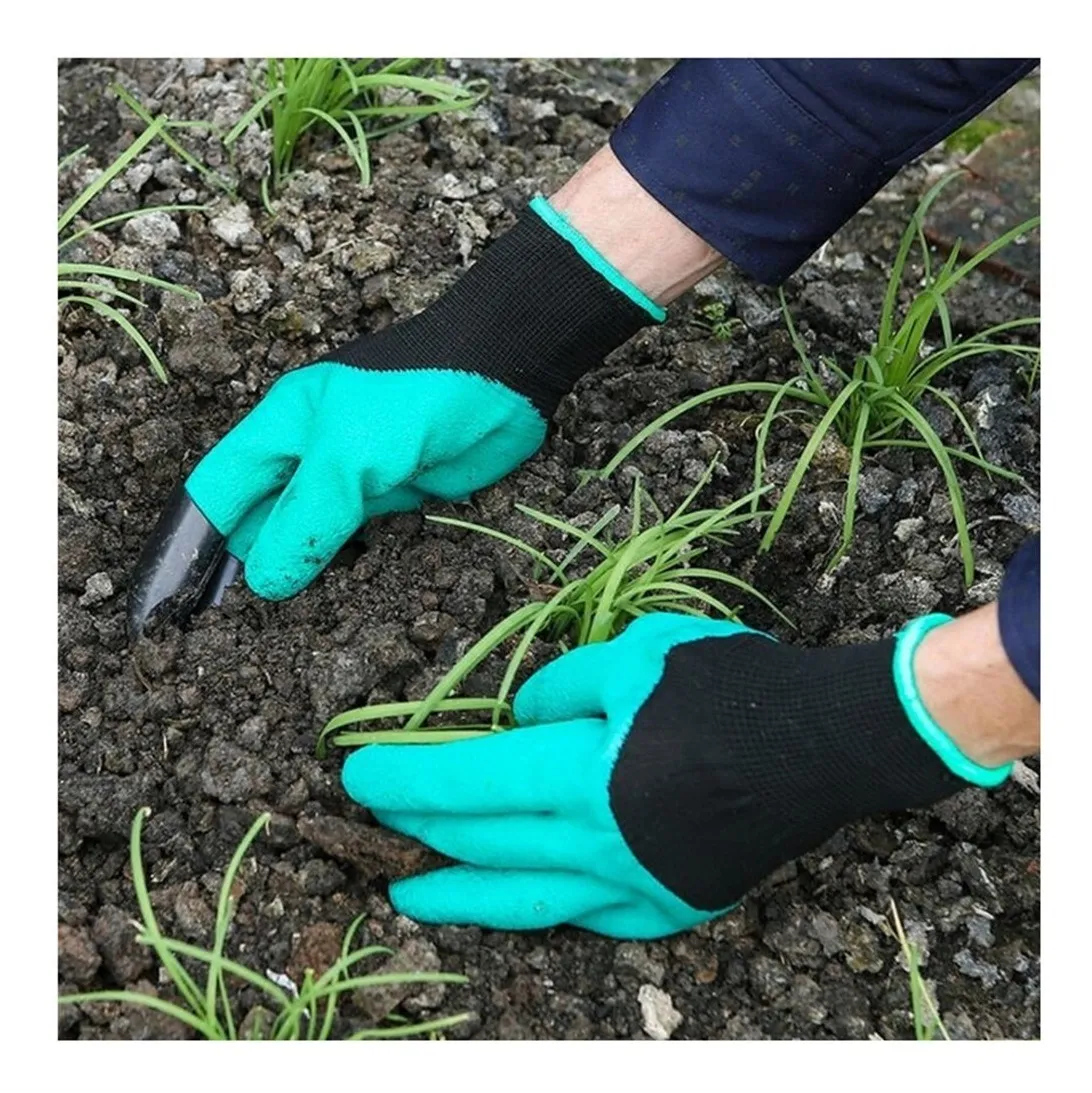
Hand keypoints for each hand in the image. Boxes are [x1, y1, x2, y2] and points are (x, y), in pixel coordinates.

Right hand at [126, 197, 657, 635]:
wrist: (507, 375)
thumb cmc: (416, 398)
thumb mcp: (348, 456)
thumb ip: (305, 518)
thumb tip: (263, 581)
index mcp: (280, 430)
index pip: (217, 493)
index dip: (191, 543)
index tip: (174, 600)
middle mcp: (309, 456)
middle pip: (259, 520)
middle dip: (242, 568)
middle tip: (223, 634)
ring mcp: (353, 479)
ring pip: (308, 537)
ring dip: (295, 575)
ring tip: (268, 634)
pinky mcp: (395, 499)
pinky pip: (357, 542)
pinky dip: (343, 571)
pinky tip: (331, 608)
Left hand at [342, 612, 1011, 939]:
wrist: (827, 742)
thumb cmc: (731, 686)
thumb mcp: (638, 652)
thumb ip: (564, 687)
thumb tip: (523, 721)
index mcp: (583, 774)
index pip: (469, 779)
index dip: (407, 776)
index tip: (358, 773)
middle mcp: (598, 843)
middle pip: (486, 838)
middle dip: (422, 825)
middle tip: (377, 815)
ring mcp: (635, 885)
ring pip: (525, 898)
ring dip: (460, 894)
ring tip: (408, 896)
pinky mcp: (670, 904)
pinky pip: (589, 915)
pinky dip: (544, 906)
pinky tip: (519, 900)